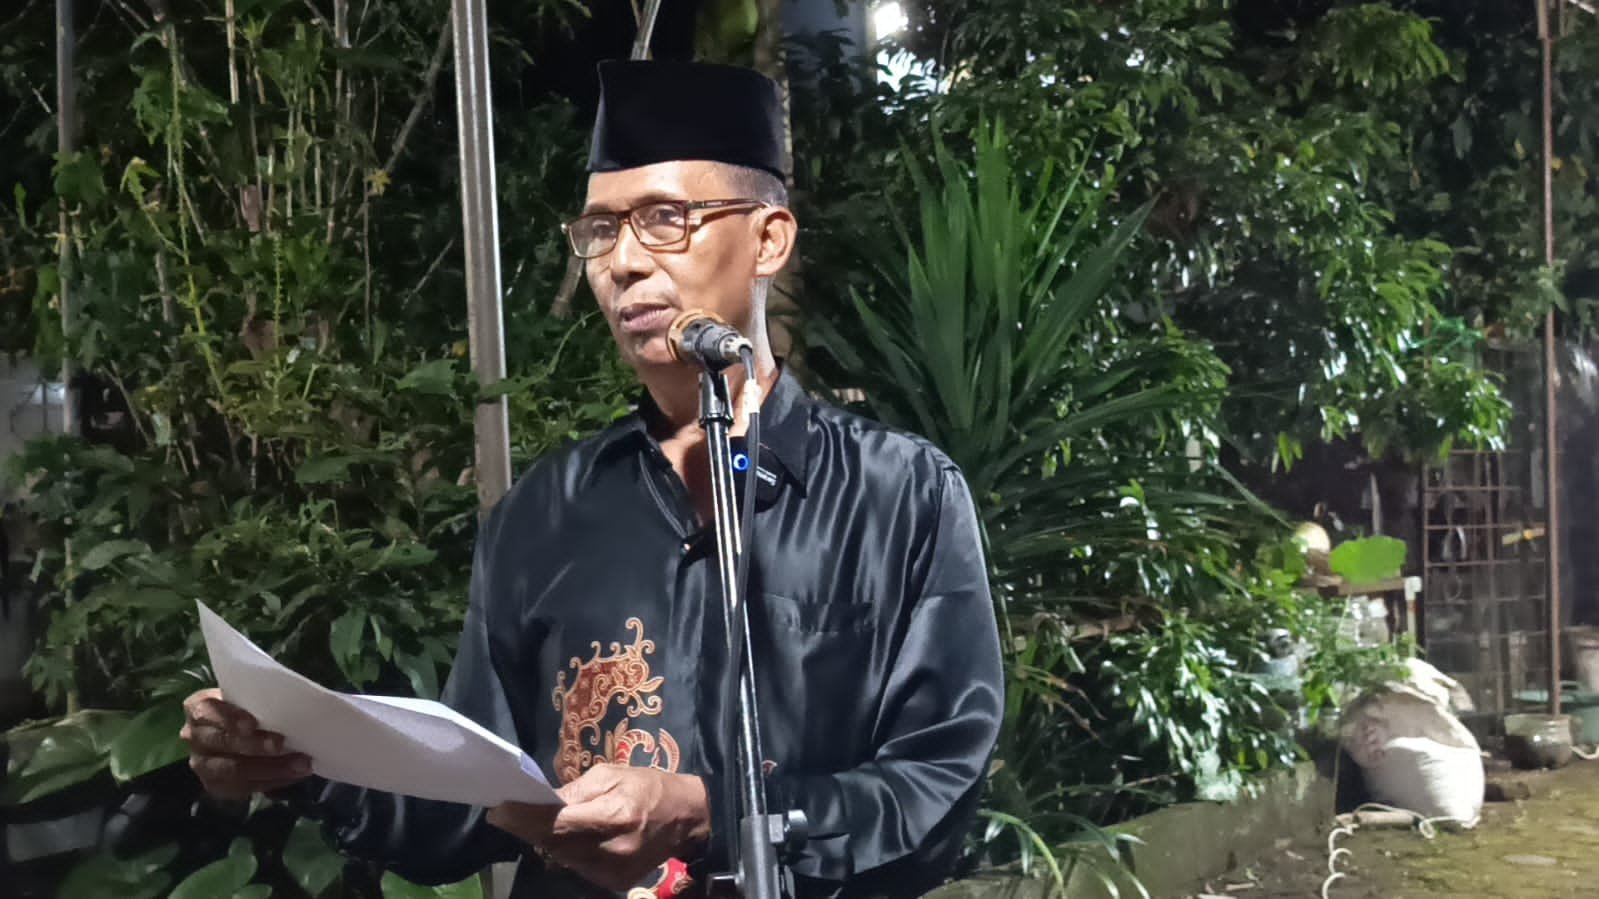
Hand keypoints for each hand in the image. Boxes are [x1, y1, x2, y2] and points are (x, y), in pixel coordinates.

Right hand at [180, 687, 311, 799]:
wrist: (237, 731)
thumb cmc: (248, 708)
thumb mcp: (249, 698)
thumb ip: (261, 701)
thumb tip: (295, 704)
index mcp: (198, 707)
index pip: (207, 711)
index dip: (230, 718)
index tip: (253, 723)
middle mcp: (194, 737)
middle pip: (221, 743)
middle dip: (254, 746)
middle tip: (282, 745)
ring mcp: (202, 764)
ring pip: (233, 770)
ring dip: (270, 769)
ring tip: (299, 764)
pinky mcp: (215, 785)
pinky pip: (243, 787)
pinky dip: (272, 781)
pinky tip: (293, 775)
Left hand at [487, 763, 710, 890]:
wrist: (687, 818)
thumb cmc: (648, 787)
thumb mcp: (611, 774)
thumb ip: (574, 791)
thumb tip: (540, 801)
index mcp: (613, 816)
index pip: (556, 823)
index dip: (524, 818)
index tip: (499, 810)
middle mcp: (610, 849)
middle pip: (553, 844)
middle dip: (529, 828)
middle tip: (512, 813)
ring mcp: (613, 871)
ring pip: (561, 858)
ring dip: (547, 841)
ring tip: (539, 823)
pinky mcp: (615, 883)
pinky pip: (577, 868)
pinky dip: (567, 853)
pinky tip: (569, 838)